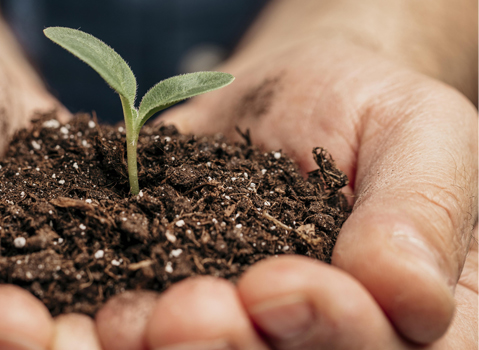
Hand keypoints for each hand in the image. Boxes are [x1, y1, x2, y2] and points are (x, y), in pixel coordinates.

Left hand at [98, 1, 478, 345]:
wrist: (277, 97)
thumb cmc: (366, 110)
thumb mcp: (419, 130)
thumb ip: (420, 211)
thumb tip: (409, 295)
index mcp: (431, 321)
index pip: (391, 347)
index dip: (334, 329)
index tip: (277, 285)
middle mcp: (339, 342)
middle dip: (234, 347)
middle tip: (192, 309)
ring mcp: (256, 337)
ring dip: (175, 349)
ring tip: (139, 316)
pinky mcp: (181, 324)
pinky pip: (151, 343)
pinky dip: (123, 337)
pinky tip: (104, 314)